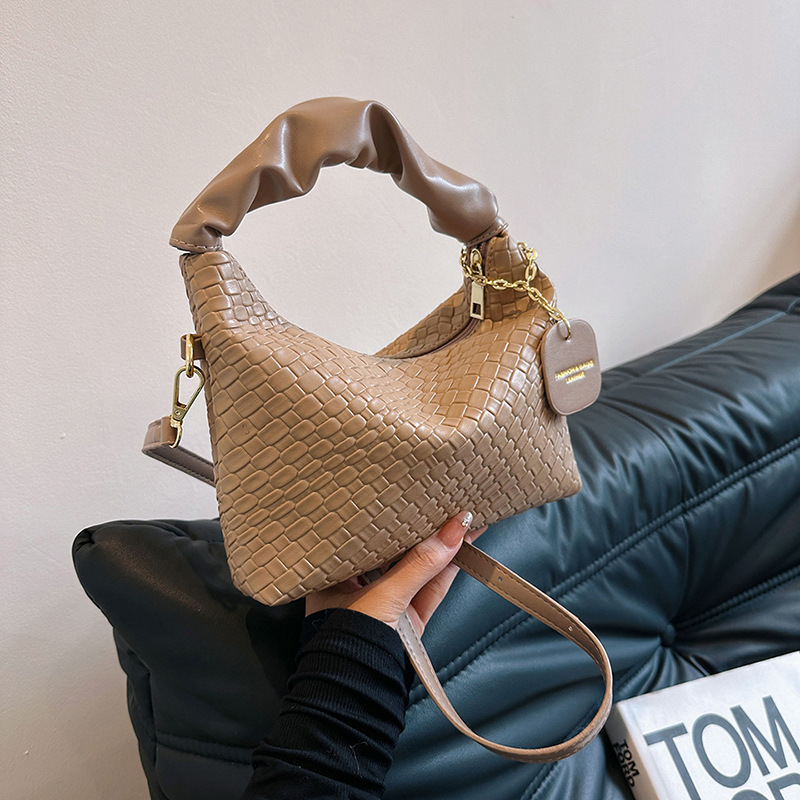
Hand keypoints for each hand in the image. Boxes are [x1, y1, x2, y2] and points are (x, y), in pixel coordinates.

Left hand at [305, 512, 486, 634]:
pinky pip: (430, 586)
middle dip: (421, 527)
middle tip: (443, 499)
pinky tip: (464, 544)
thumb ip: (419, 564)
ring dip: (442, 545)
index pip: (365, 534)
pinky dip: (448, 568)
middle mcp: (359, 585)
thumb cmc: (350, 642)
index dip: (389, 514)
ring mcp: (387, 602)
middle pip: (395, 549)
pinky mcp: (409, 619)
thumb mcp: (383, 596)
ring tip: (463, 516)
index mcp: (336, 573)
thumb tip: (453, 530)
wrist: (359, 696)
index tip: (411, 494)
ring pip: (417, 566)